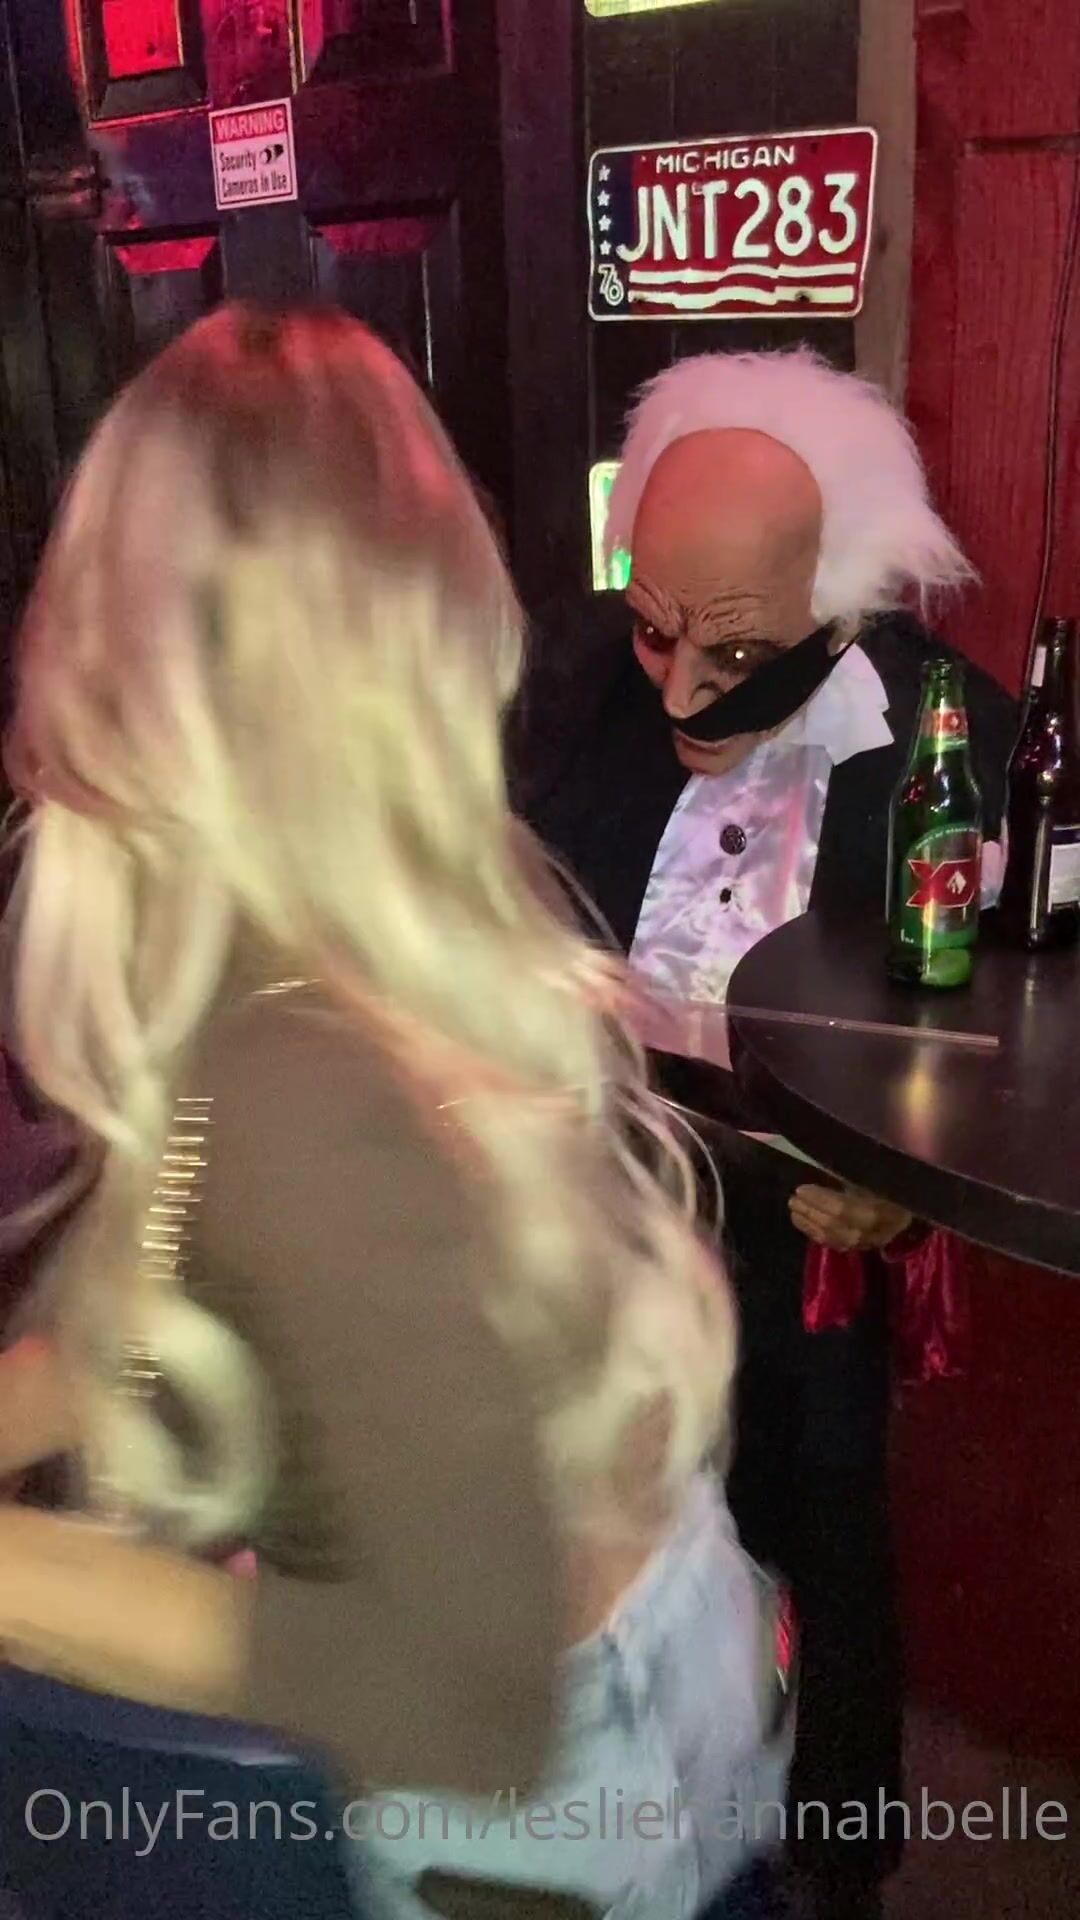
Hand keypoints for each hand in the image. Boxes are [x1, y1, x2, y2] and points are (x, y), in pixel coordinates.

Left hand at [789, 1183, 912, 1252]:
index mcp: (884, 1207)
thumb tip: (822, 1167)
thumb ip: (852, 1174)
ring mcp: (871, 1242)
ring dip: (810, 1224)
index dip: (820, 1199)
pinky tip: (804, 1223)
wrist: (916, 1206)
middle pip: (837, 1225)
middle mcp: (877, 1229)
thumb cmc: (893, 1181)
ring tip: (794, 1210)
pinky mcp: (864, 1248)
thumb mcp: (876, 1173)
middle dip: (811, 1212)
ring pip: (835, 1238)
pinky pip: (836, 1245)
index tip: (801, 1188)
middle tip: (793, 1198)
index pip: (845, 1208)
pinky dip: (817, 1234)